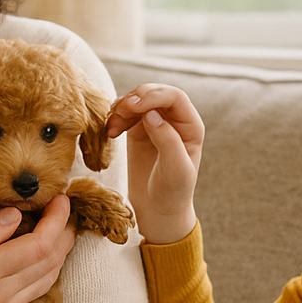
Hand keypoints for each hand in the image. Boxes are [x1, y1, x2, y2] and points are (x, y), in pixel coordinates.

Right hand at [0, 194, 75, 302]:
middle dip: (64, 234)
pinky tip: (40, 256)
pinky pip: (32, 293)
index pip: (38, 246)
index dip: (56, 220)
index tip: (60, 198)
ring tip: (59, 229)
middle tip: (64, 210)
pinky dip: (43, 271)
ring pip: (46, 281)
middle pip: (50, 264)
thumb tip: (14, 215)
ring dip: (58, 254)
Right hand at [107, 84, 203, 243]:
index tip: (135, 106)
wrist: (158, 209)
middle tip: (120, 110)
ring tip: (112, 126)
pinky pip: (126, 113)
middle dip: (136, 97)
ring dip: (122, 107)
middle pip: (155, 93)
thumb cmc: (173, 191)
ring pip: (138, 100)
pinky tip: (110, 131)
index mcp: (191, 126)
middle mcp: (175, 120)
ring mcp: (155, 123)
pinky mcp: (138, 130)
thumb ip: (167, 140)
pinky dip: (115, 117)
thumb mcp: (175, 169)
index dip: (155, 95)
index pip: (174, 97)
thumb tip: (152, 114)